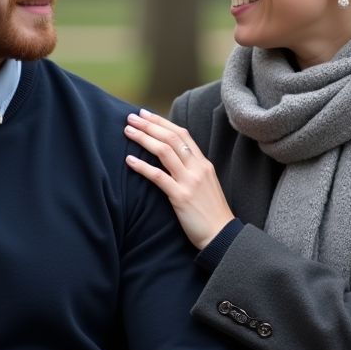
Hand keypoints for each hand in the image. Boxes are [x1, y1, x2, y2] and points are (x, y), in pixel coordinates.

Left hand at [124, 109, 235, 250]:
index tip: (146, 115)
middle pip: (171, 138)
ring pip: (164, 151)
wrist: (222, 235)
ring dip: (144, 138)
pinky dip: (142, 166)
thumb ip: (191, 170)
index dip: (163, 122)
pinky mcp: (181, 197)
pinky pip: (158, 177)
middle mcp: (198, 168)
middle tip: (131, 117)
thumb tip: (172, 158)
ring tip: (128, 131)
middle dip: (150, 125)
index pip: (182, 134)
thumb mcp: (206, 184)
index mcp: (203, 164)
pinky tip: (129, 160)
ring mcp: (190, 181)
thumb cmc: (211, 212)